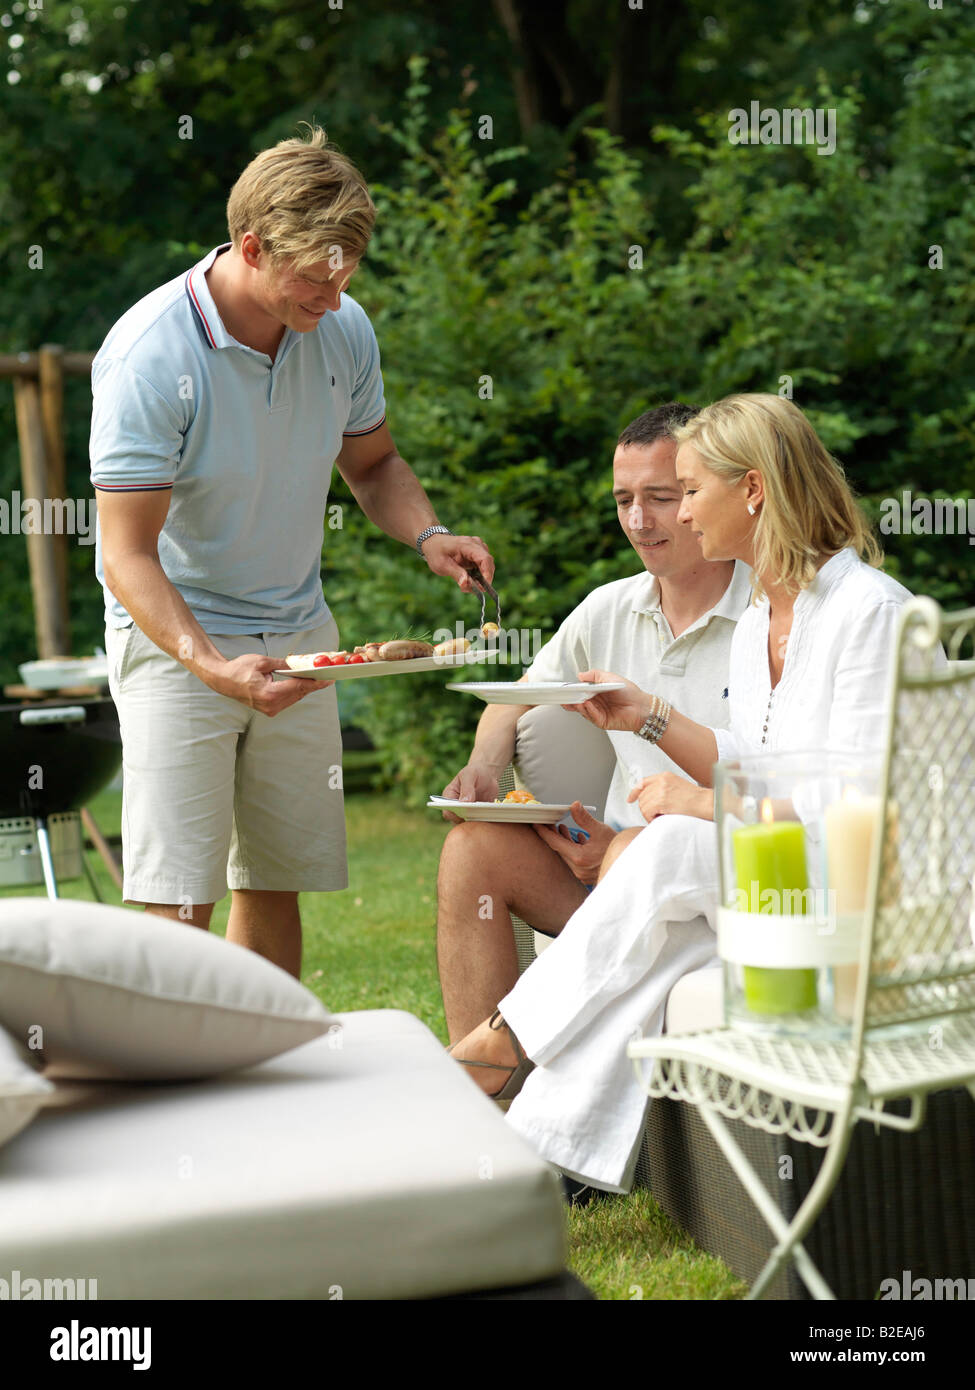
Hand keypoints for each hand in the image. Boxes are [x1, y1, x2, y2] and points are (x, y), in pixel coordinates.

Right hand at [203, 653, 332, 715]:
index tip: (329, 679)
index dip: (315, 683)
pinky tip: (303, 683)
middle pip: (299, 694)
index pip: (298, 687)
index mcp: (270, 694)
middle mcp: (271, 705)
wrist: (222, 680)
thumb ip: (283, 665)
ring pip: (294, 698)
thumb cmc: (239, 669)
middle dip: (313, 684)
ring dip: (305, 688)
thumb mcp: (263, 662)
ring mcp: (270, 709)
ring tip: (318, 678)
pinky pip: (288, 700)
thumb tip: (300, 665)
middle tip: (328, 676)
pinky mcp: (269, 709)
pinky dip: (295, 692)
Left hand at [420, 533, 494, 591]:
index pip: (485, 558)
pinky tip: (467, 580)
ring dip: (480, 579)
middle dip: (483, 579)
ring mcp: (478, 548)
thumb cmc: (437, 552)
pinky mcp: (477, 554)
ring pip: (486, 567)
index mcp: (467, 545)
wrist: (434, 543)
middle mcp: (476, 544)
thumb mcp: (442, 565)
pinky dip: (477, 576)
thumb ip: (456, 574)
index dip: (487, 573)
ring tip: (466, 585)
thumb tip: (466, 584)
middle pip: (488, 563)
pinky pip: (482, 567)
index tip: (484, 587)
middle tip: (472, 589)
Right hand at [439, 763, 499, 822]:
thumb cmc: (475, 772)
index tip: (466, 810)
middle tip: (479, 812)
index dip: (455, 814)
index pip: (447, 812)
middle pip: (458, 821)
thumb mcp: (470, 775)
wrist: (487, 775)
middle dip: (468, 818)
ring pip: (469, 824)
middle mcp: (456, 807)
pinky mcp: (477, 815)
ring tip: (487, 813)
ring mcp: (467, 813)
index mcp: (449, 797)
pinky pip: (480, 823)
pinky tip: (492, 814)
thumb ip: (467, 787)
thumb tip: (464, 802)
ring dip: (477, 821)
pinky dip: (485, 821)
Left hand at [533, 802, 615, 886]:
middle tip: (549, 824)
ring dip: (564, 842)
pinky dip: (573, 848)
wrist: (632, 864)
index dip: (544, 832)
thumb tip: (575, 806)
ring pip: (567, 855)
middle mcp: (578, 869)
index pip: (555, 843)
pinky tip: (578, 839)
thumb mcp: (601, 830)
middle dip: (554, 835)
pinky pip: (575, 860)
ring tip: (562, 829)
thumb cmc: (620, 850)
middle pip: (559, 849)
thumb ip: (585, 819)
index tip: (537, 825)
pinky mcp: (587, 875)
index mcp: (579, 858)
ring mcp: (582, 874)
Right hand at [568, 670, 650, 733]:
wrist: (642, 706)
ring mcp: (598, 713)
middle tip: (563, 696)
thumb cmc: (629, 692)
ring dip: (578, 705)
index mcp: (595, 694)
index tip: (564, 689)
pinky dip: (589, 710)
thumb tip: (580, 675)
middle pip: (578, 703)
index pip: (580, 693)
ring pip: (584, 710)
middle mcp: (595, 704)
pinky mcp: (603, 722)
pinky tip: (587, 704)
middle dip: (570, 700)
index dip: (572, 692)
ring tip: (575, 699)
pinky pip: (593, 716)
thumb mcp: (610, 678)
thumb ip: (594, 675)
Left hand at [627, 773, 712, 823]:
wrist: (706, 803)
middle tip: (657, 814)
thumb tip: (649, 798)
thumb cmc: (696, 800)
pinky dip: (651, 818)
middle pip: (642, 796)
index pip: (642, 782)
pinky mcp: (662, 800)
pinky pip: (647, 811)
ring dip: (649, 814)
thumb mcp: (677, 786)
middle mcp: (661, 780)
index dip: (634, 792)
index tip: (630, 799)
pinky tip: (661, 818)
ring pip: (643, 805)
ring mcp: (661, 789)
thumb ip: (663, 788)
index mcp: (665, 775)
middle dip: (646, 808)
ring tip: (661, 816)